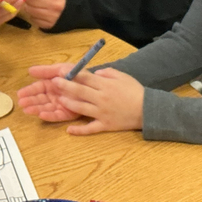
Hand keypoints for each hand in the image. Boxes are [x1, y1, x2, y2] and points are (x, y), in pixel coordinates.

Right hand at [18, 63, 81, 121]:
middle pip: (40, 99)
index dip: (29, 91)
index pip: (38, 88)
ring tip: (27, 110)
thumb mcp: (61, 69)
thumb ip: (46, 70)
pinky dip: (49, 115)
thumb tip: (29, 71)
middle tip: (21, 104)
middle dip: (30, 101)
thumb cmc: (77, 74)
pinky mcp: (68, 113)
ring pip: (46, 107)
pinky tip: (41, 115)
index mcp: (52, 84)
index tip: (20, 94)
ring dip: (36, 109)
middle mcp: (55, 96)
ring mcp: (61, 105)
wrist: (95, 84)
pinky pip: (57, 115)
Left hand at [18, 64, 143, 134]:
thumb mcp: (123, 76)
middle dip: (66, 86)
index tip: (60, 71)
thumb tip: (95, 72)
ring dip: (69, 104)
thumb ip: (108, 72)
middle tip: (53, 83)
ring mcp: (102, 113)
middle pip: (80, 91)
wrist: (147, 110)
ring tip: (59, 101)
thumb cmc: (135, 91)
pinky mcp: (105, 125)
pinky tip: (68, 130)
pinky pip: (90, 129)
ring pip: (82, 108)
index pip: (85, 77)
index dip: (72, 74)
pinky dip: (79, 130)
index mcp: (106, 85)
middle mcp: (102, 98)